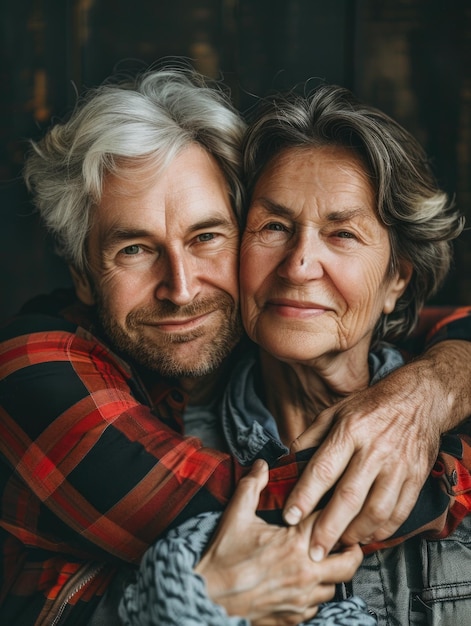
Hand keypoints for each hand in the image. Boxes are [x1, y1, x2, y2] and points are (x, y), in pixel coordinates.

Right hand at [196, 459, 361, 625]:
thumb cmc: (222, 557)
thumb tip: (262, 464)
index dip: (334, 512)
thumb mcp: (235, 515)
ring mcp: (301, 599)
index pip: (329, 522)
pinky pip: (317, 608)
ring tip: (323, 561)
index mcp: (294, 544)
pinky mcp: (293, 618)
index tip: (335, 507)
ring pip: (335, 586)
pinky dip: (315, 595)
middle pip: (349, 562)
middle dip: (351, 549)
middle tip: (346, 540)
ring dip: (331, 573)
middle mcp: (305, 573)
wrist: (207, 597)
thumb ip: (252, 485)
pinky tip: (304, 583)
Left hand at [283, 340, 470, 559]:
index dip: (305, 496)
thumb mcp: (335, 411)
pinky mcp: (416, 477)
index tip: (290, 517)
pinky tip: (367, 536)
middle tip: (313, 551)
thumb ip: (310, 437)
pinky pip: (399, 512)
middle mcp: (374, 450)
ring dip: (356, 534)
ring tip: (339, 545)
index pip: (323, 469)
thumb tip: (287, 462)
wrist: (417, 399)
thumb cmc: (370, 407)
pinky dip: (382, 530)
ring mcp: (398, 466)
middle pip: (349, 497)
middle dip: (328, 528)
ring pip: (376, 510)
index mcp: (349, 431)